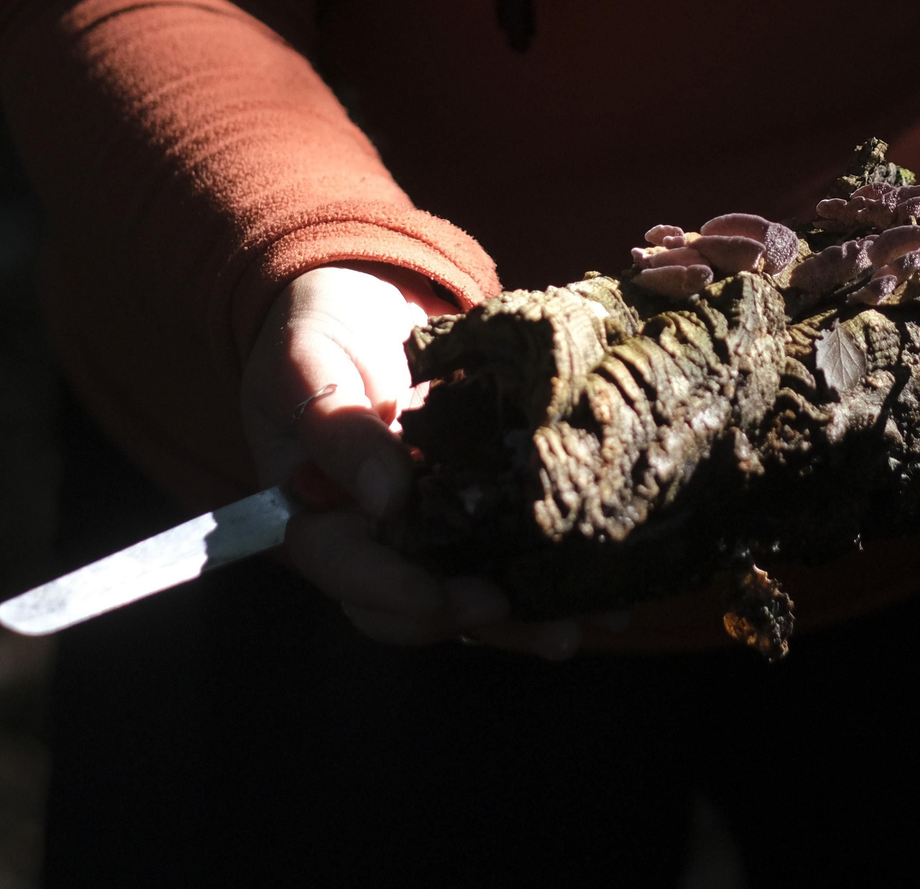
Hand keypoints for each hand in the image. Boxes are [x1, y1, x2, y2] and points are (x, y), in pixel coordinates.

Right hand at [239, 263, 583, 655]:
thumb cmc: (321, 327)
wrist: (371, 295)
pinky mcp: (486, 505)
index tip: (445, 599)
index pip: (350, 574)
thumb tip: (389, 499)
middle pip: (419, 605)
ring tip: (582, 624)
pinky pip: (518, 548)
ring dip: (530, 617)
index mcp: (318, 516)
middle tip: (533, 620)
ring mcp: (435, 526)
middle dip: (477, 620)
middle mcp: (378, 537)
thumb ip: (337, 426)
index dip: (395, 596)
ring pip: (477, 590)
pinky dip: (559, 573)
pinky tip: (610, 592)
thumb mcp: (308, 361)